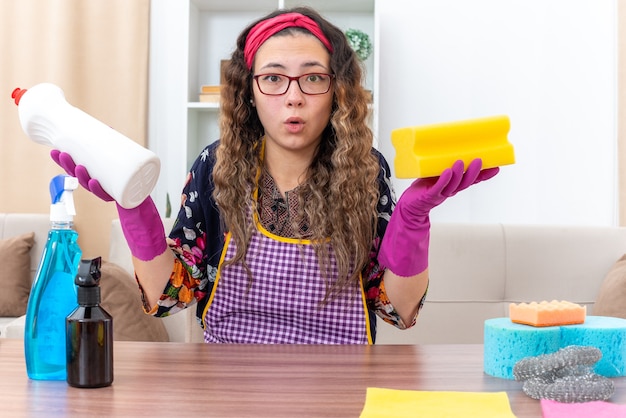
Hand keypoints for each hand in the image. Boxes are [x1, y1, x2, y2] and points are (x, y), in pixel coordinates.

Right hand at [50, 150, 166, 260]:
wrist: (141, 199)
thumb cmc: (126, 179)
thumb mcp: (119, 160)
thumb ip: (114, 145)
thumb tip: (110, 127)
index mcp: (91, 176)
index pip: (73, 168)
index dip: (62, 161)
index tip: (53, 151)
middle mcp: (95, 185)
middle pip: (77, 176)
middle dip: (68, 166)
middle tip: (63, 154)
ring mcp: (105, 191)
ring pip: (89, 185)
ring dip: (82, 177)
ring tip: (79, 167)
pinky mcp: (117, 195)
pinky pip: (106, 194)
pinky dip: (99, 188)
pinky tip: (95, 182)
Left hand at [400, 159, 498, 220]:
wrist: (410, 203)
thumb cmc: (424, 186)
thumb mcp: (437, 172)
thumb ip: (444, 162)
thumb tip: (452, 143)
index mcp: (455, 184)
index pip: (473, 180)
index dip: (485, 175)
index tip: (496, 167)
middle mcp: (451, 189)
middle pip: (466, 182)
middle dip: (474, 172)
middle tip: (479, 160)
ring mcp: (441, 192)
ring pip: (454, 185)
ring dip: (459, 174)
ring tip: (460, 162)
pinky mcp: (430, 194)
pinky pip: (438, 187)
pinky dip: (444, 180)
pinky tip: (446, 172)